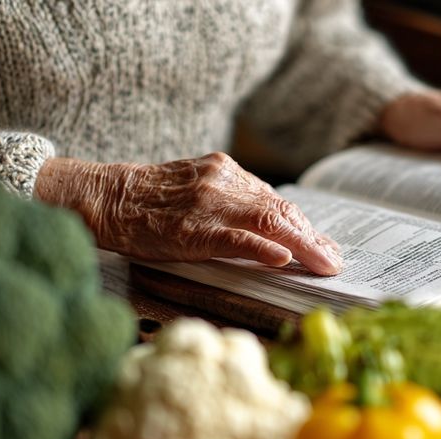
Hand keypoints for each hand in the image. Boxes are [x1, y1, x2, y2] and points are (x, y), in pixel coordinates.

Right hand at [34, 153, 341, 274]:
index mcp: (227, 172)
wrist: (107, 198)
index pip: (276, 203)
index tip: (325, 246)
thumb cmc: (150, 202)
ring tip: (323, 264)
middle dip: (313, 239)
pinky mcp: (191, 228)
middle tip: (334, 262)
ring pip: (267, 221)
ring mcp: (208, 203)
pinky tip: (283, 258)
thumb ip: (230, 204)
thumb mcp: (196, 190)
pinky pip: (233, 237)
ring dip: (302, 245)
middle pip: (280, 211)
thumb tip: (268, 233)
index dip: (305, 228)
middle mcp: (223, 182)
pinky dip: (261, 247)